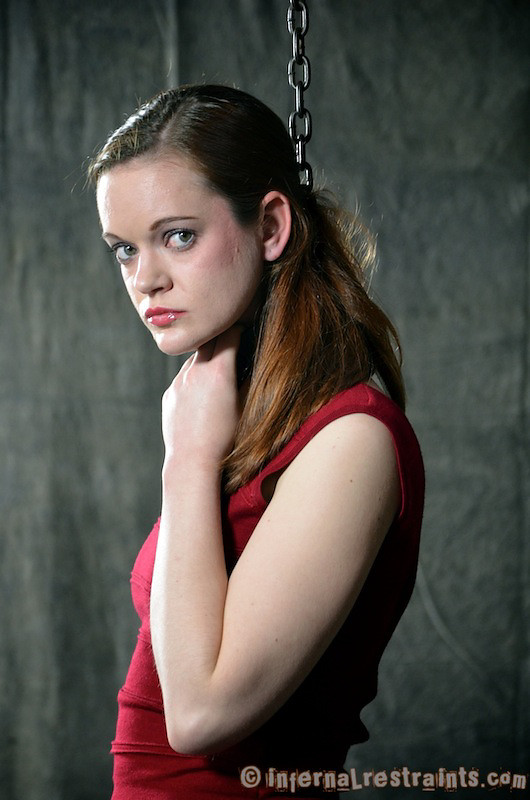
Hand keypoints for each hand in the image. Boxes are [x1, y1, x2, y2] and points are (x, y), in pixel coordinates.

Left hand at [161, 325, 242, 471]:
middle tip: (232, 338)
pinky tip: (202, 398)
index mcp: (219, 372)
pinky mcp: (170, 394)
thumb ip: (247, 381)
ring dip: (206, 360)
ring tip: (217, 375)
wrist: (192, 460)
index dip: (238, 330)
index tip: (245, 330)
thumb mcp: (245, 407)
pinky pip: (183, 379)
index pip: (228, 335)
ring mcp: (179, 382)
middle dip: (220, 337)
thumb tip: (251, 362)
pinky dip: (194, 379)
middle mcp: (196, 371)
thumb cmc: (225, 438)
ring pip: (195, 360)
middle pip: (208, 341)